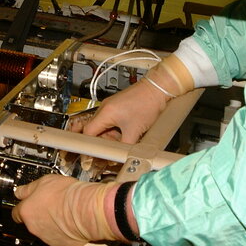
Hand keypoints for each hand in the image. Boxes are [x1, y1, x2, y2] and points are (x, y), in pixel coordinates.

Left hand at [11, 175, 118, 245]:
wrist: (86, 209)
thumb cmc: (68, 194)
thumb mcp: (44, 181)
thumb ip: (28, 188)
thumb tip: (20, 191)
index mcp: (26, 211)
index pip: (16, 212)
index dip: (23, 208)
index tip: (28, 204)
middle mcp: (33, 227)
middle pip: (31, 222)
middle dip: (39, 215)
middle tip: (52, 206)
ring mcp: (46, 238)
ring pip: (45, 231)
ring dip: (51, 224)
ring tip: (64, 213)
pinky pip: (59, 239)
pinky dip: (63, 234)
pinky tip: (70, 223)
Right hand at [75, 56, 193, 143]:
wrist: (158, 90)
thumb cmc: (148, 103)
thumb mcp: (135, 131)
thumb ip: (124, 146)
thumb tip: (118, 155)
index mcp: (105, 112)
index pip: (88, 132)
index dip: (88, 145)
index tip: (90, 154)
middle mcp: (105, 108)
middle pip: (95, 130)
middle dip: (102, 142)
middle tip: (109, 150)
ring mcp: (111, 107)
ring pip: (104, 127)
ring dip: (110, 137)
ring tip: (122, 141)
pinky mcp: (118, 107)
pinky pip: (112, 122)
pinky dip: (116, 131)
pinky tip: (126, 134)